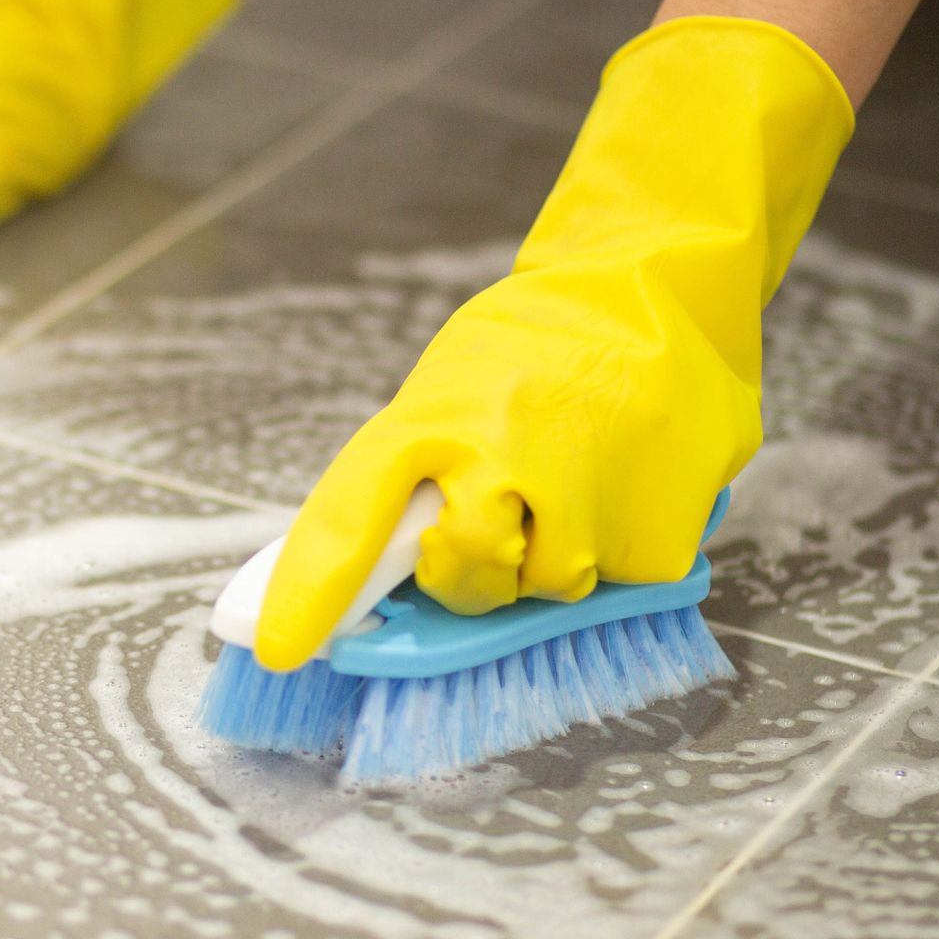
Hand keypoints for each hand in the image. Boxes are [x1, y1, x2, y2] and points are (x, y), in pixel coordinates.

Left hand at [254, 17, 854, 671]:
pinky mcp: (657, 539)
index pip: (350, 515)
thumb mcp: (455, 384)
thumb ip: (421, 469)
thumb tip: (377, 568)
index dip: (311, 591)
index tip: (276, 649)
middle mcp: (501, 457)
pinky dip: (623, 547)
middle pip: (462, 578)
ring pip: (546, 589)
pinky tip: (629, 483)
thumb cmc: (543, 345)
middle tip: (500, 521)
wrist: (662, 289)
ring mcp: (584, 499)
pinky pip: (622, 584)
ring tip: (580, 475)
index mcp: (433, 417)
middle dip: (472, 574)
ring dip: (555, 554)